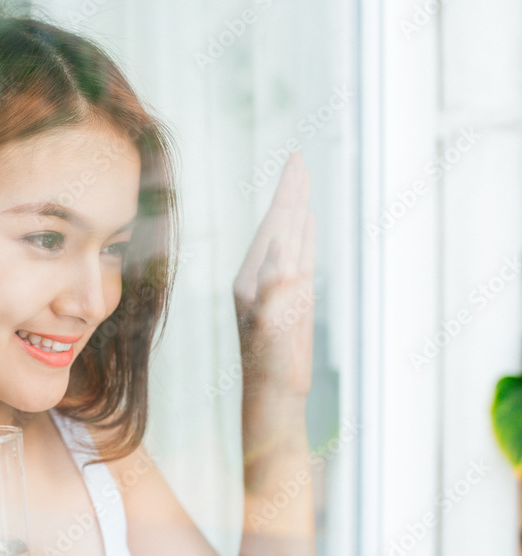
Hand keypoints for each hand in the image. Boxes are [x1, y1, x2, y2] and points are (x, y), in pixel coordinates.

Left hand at [232, 152, 316, 398]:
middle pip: (280, 224)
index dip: (285, 196)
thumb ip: (274, 286)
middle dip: (289, 192)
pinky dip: (305, 235)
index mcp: (251, 278)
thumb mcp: (270, 325)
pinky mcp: (293, 298)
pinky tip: (308, 220)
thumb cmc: (268, 365)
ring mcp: (278, 285)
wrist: (272, 393)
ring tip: (302, 181)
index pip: (273, 227)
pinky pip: (301, 257)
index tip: (294, 164)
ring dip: (297, 208)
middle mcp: (261, 276)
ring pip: (291, 236)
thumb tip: (279, 246)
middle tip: (298, 158)